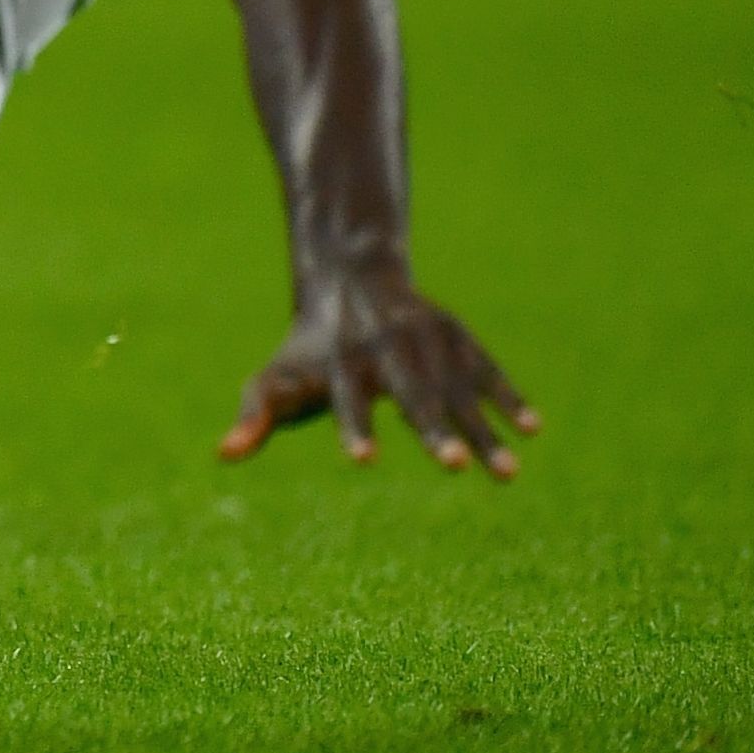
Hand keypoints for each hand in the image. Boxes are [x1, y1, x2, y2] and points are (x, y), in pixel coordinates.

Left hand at [221, 264, 533, 477]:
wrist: (348, 278)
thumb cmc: (309, 349)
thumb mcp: (277, 378)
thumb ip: (255, 417)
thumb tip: (222, 455)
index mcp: (341, 362)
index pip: (345, 398)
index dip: (352, 427)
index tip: (361, 460)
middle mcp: (387, 349)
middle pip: (411, 394)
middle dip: (433, 429)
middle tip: (453, 467)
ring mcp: (427, 340)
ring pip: (458, 388)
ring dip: (483, 429)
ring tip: (507, 474)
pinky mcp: (458, 337)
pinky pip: (487, 370)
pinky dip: (507, 396)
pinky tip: (531, 429)